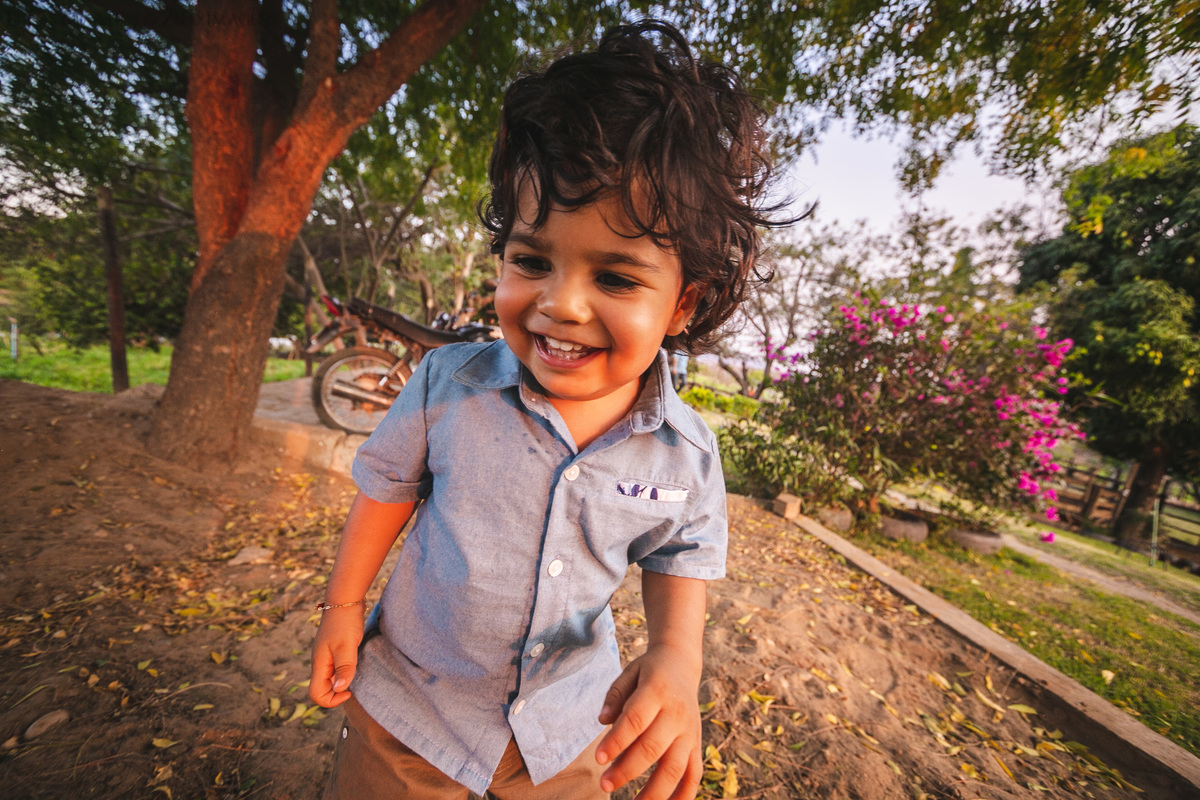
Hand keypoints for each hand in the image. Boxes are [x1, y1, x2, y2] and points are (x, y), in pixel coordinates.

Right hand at [308, 606, 364, 707]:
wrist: (345, 600)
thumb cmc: (345, 622)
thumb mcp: (347, 646)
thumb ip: (344, 668)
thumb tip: (340, 689)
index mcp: (319, 664)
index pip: (316, 694)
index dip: (331, 700)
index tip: (349, 691)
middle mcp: (320, 663)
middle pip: (322, 689)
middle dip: (337, 693)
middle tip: (355, 684)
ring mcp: (326, 656)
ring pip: (329, 680)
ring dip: (342, 682)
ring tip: (356, 673)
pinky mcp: (334, 650)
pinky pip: (336, 669)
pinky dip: (345, 672)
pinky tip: (356, 663)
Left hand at [595, 644, 702, 799]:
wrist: (681, 665)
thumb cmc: (648, 673)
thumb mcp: (629, 673)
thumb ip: (615, 695)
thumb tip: (602, 721)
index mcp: (657, 691)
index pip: (636, 720)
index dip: (617, 741)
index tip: (598, 759)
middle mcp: (677, 713)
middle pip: (653, 747)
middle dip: (627, 770)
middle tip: (604, 784)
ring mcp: (690, 732)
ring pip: (675, 767)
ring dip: (654, 791)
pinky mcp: (696, 745)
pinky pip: (694, 775)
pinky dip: (683, 796)